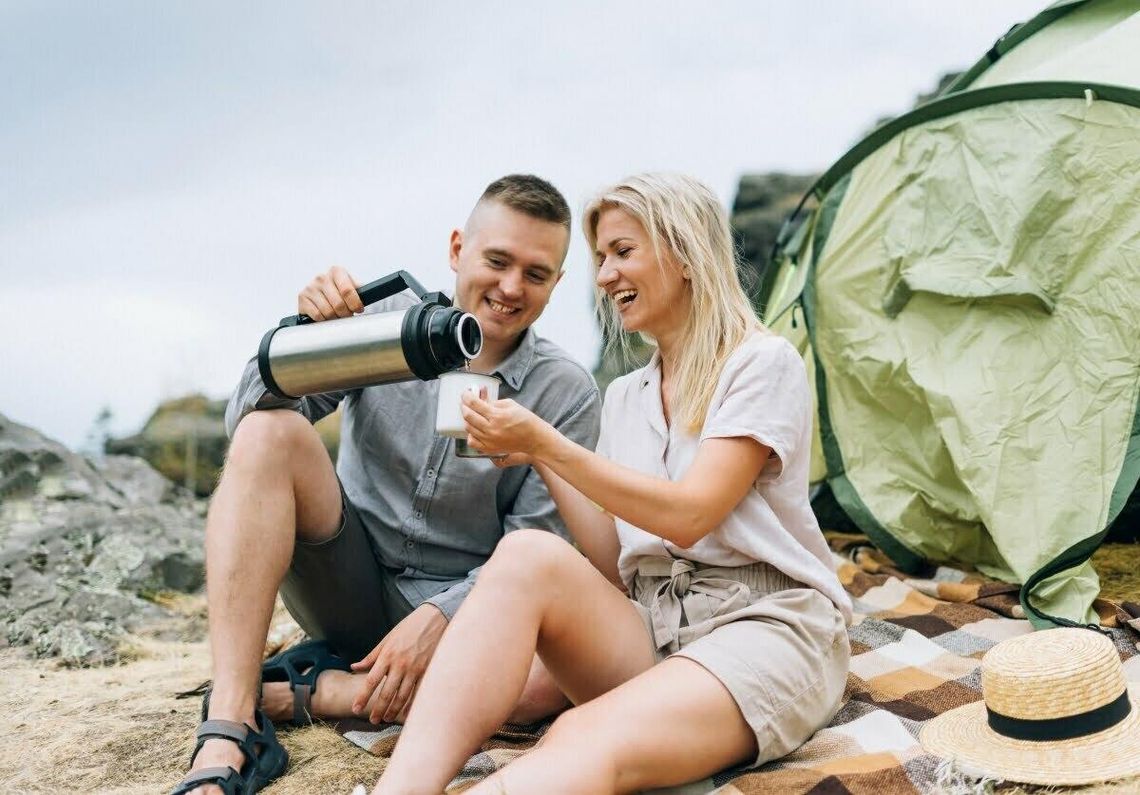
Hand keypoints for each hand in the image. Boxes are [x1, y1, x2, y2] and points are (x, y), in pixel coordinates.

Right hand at [298, 265, 363, 320]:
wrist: (322, 295)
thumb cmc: (340, 291)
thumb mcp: (352, 286)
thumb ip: (360, 290)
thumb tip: (369, 295)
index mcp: (337, 271)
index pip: (347, 290)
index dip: (355, 303)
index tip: (358, 309)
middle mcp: (322, 277)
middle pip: (338, 304)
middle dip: (346, 313)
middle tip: (347, 314)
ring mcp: (310, 287)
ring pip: (328, 312)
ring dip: (335, 318)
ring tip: (337, 315)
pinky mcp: (302, 297)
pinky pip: (317, 315)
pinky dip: (324, 319)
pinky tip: (325, 315)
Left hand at [349, 603, 446, 722]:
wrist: (435, 618)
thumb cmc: (409, 627)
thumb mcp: (387, 638)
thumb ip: (371, 656)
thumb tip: (354, 667)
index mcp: (387, 656)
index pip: (371, 680)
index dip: (362, 696)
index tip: (355, 708)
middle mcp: (400, 664)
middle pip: (386, 693)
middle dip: (378, 709)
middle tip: (373, 721)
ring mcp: (415, 669)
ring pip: (402, 695)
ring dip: (393, 710)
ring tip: (387, 718)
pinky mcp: (428, 670)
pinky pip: (418, 692)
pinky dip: (412, 704)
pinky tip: (406, 713)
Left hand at [460, 391, 549, 462]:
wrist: (534, 438)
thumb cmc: (525, 420)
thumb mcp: (510, 404)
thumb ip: (493, 401)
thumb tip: (480, 397)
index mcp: (497, 415)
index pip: (474, 403)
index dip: (466, 396)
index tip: (465, 393)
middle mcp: (491, 429)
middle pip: (468, 415)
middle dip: (464, 406)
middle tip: (465, 402)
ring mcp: (489, 440)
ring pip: (468, 428)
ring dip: (467, 419)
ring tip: (471, 413)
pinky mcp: (490, 449)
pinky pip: (472, 442)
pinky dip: (470, 434)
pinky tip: (475, 429)